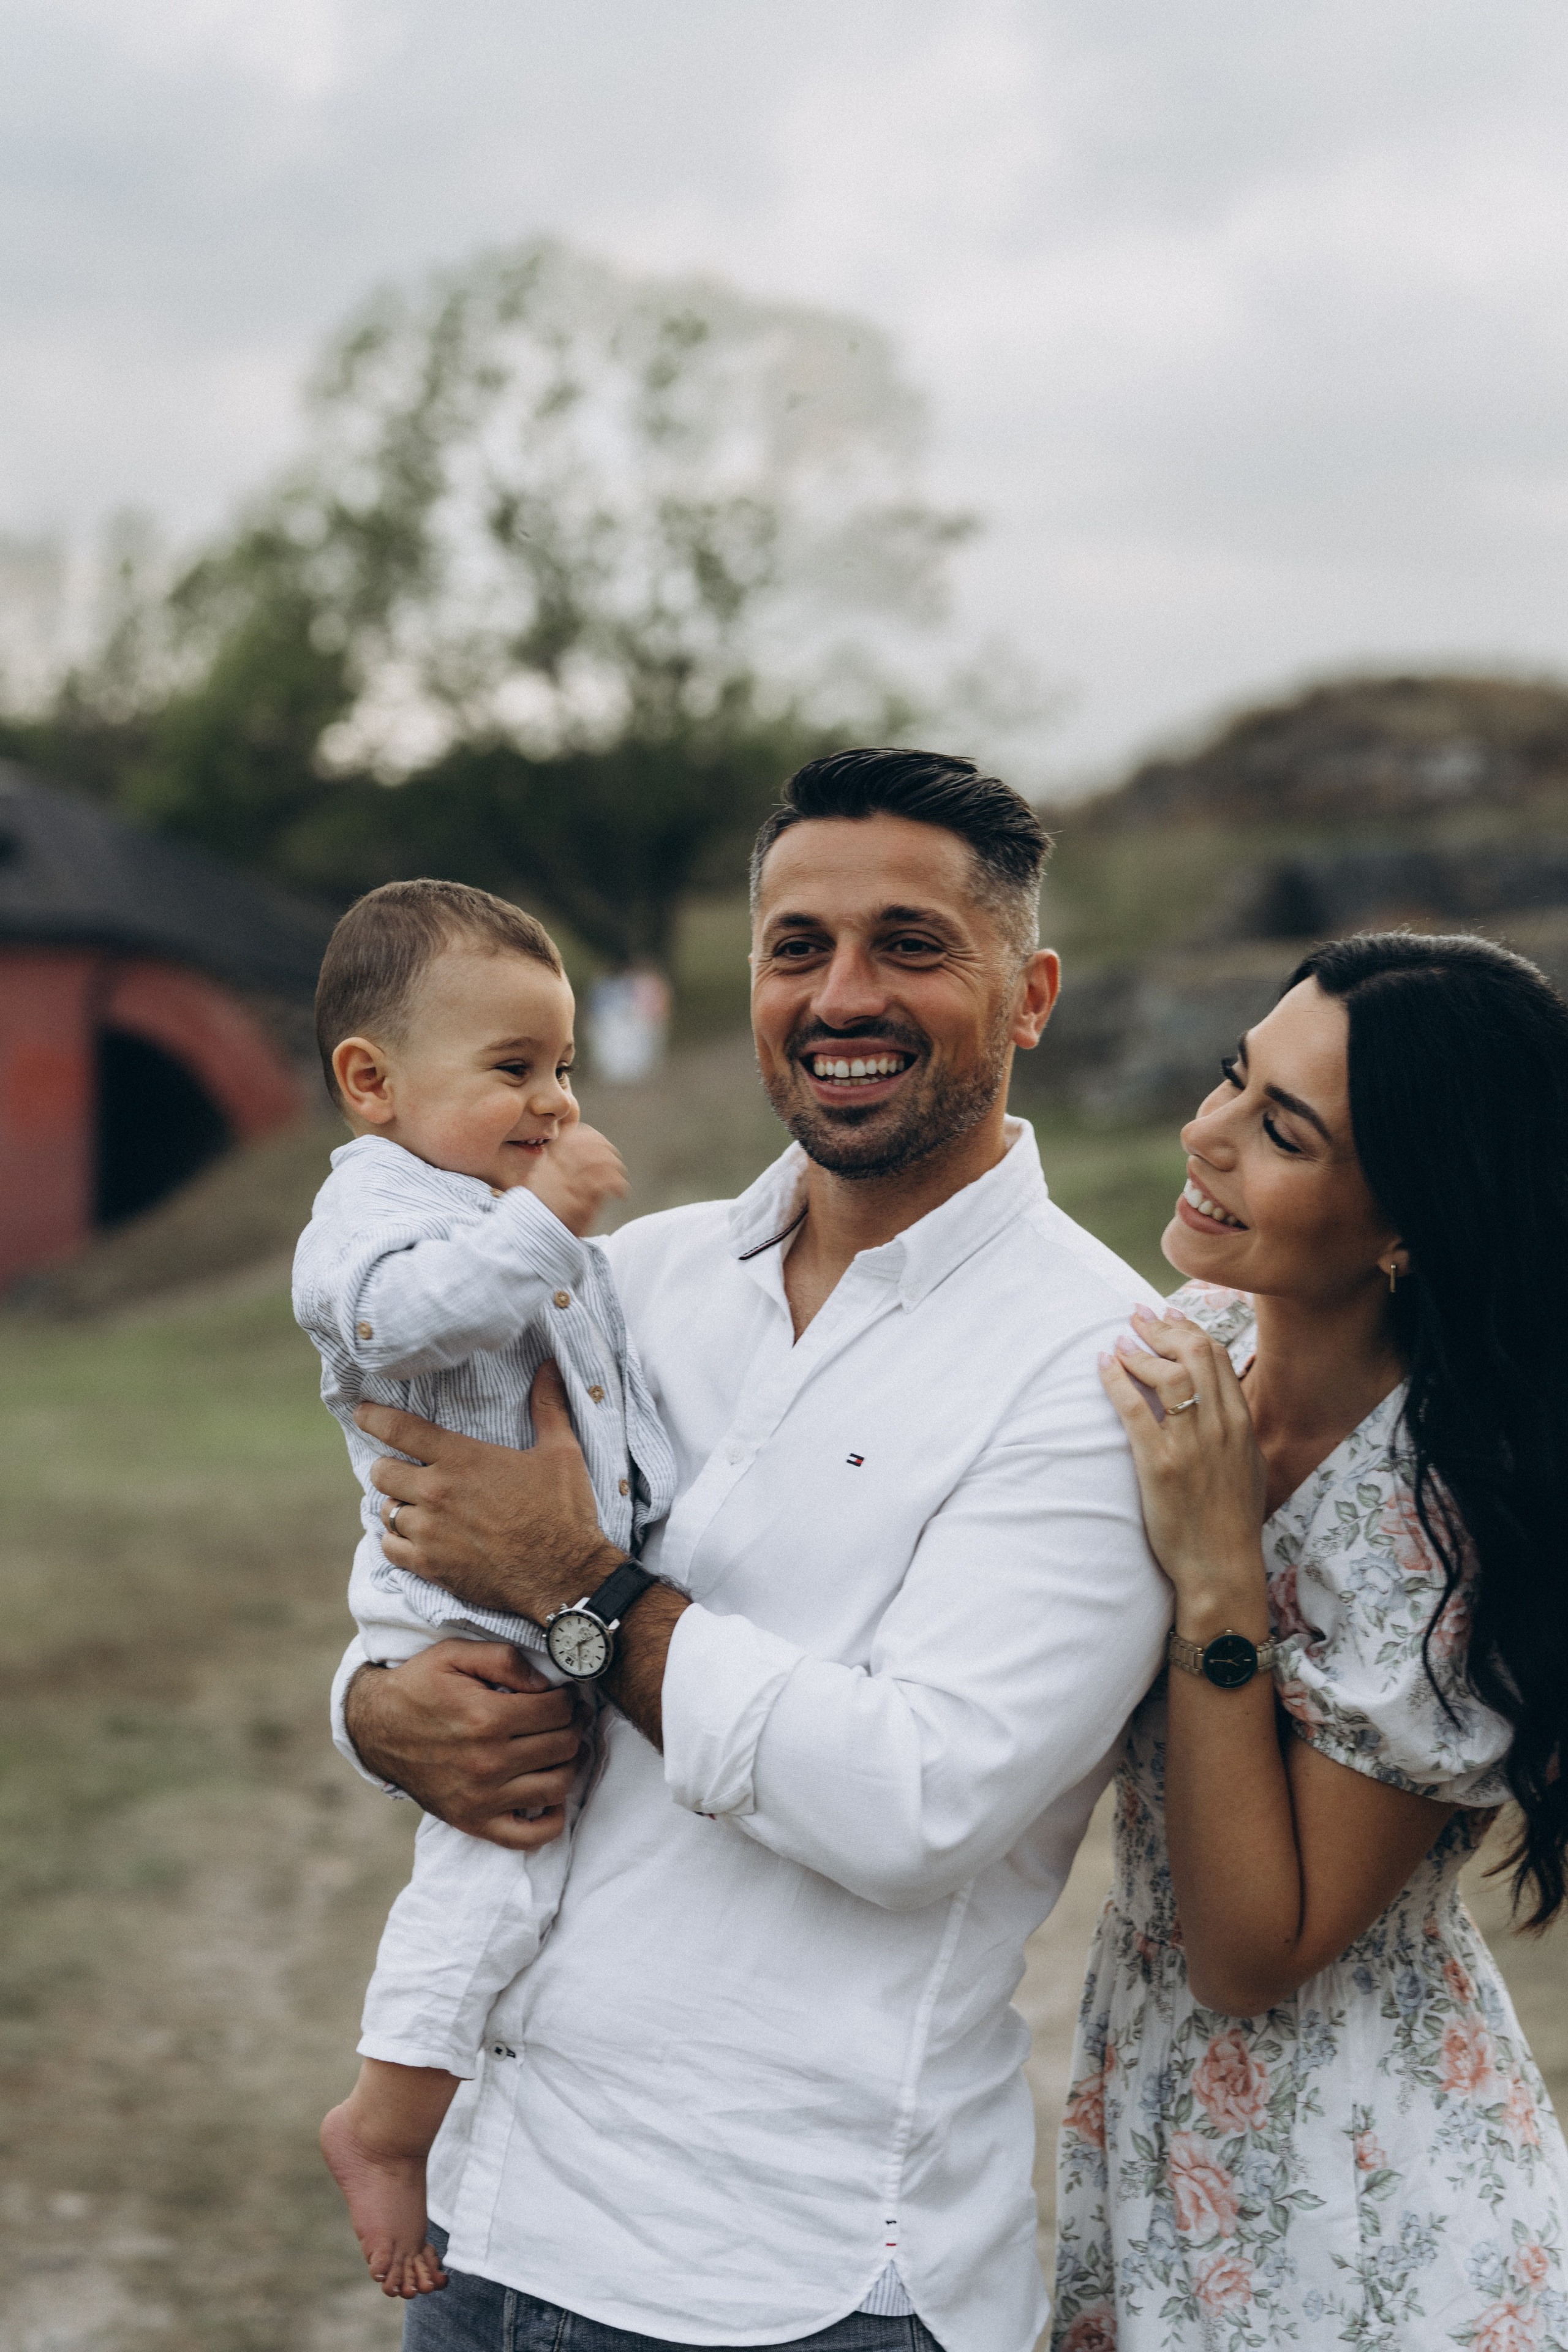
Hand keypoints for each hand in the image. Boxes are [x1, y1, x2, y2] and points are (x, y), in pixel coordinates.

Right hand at [343, 1640, 588, 1847]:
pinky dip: (551, 1820)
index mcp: (486, 1718)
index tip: (566, 1696)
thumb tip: (547, 1684)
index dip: (570, 1700)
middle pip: (563, 1747)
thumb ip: (505, 1659)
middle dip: (574, 1727)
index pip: (558, 1712)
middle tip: (570, 1718)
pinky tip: (549, 1794)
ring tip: (563, 1749)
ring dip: (570, 1765)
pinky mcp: (473, 1822)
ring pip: (557, 1787)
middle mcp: (487, 1763)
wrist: (375, 1730)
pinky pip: (529, 1837)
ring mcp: (482, 1798)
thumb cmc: (418, 1687)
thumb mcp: (455, 1654)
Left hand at [357, 1361, 623, 1625]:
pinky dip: (396, 1541)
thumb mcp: (561, 1452)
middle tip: (402, 1470)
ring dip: (396, 1506)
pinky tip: (411, 1538)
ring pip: (386, 1511)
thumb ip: (548, 1407)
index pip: (401, 1430)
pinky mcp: (430, 1566)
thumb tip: (549, 1366)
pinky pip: (389, 1548)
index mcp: (463, 1459)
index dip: (374, 1418)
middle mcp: (437, 1493)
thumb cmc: (563, 1511)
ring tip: (413, 1506)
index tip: (362, 1413)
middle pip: (382, 1472)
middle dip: (388, 1467)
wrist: (564, 1575)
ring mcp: (430, 1532)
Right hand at [523, 1121, 628, 1236]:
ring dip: (616, 1169)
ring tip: (619, 1179)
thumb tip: (572, 1147)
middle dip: (608, 1151)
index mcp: (548, 1160)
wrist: (534, 1233)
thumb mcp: (540, 1178)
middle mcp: (559, 1167)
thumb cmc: (541, 1208)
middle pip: (591, 1146)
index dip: (593, 1137)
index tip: (603, 1144)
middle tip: (615, 1161)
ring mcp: (571, 1182)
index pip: (574, 1136)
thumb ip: (554, 1161)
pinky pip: (608, 1183)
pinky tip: (621, 1194)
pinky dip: (620, 1186)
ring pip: (602, 1162)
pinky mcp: (583, 1200)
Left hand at [1099, 1305, 1267, 1623]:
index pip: (1217, 1357)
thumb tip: (1217, 1397)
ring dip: (1139, 1350)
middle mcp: (1220, 1427)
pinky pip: (1134, 1407)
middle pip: (1194, 1354)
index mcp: (1241, 1424)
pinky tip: (1104, 1363)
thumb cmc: (1231, 1521)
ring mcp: (1190, 1444)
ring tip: (1120, 1341)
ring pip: (1166, 1374)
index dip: (1188, 1330)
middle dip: (1162, 1328)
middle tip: (1138, 1316)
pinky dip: (1116, 1379)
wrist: (1221, 1567)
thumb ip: (1234, 1428)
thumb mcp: (1248, 1466)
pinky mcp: (1159, 1463)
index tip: (1169, 1316)